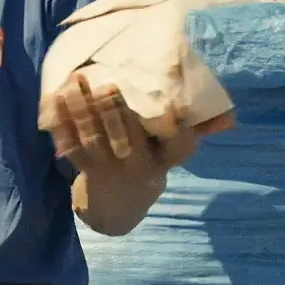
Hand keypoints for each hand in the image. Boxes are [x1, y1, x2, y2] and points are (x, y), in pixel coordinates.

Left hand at [40, 74, 235, 175]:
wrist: (120, 202)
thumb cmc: (151, 159)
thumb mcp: (174, 150)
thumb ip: (197, 126)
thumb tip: (230, 118)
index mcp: (167, 159)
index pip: (178, 146)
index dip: (174, 127)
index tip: (168, 106)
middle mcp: (140, 167)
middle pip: (127, 138)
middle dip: (115, 109)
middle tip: (106, 82)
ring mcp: (110, 170)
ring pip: (94, 139)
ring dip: (82, 109)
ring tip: (74, 81)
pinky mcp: (86, 170)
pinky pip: (71, 147)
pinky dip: (62, 122)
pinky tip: (54, 98)